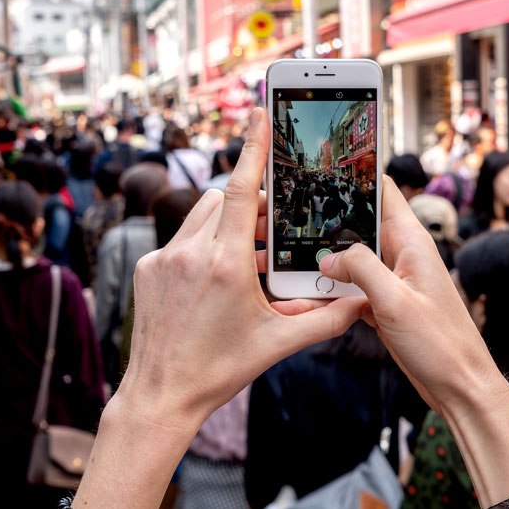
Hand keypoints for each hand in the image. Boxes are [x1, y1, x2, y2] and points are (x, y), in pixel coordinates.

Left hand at [115, 108, 364, 427]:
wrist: (160, 395)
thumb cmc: (219, 370)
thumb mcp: (277, 345)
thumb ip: (325, 320)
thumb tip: (361, 303)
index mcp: (225, 266)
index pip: (243, 191)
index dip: (253, 148)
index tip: (259, 113)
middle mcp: (190, 254)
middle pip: (226, 199)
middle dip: (252, 204)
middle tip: (274, 229)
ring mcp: (163, 259)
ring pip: (202, 214)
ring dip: (228, 222)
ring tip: (249, 254)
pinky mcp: (147, 267)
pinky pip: (182, 237)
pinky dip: (204, 243)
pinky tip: (218, 274)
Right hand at [320, 176, 508, 508]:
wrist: (459, 387)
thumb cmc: (440, 344)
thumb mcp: (395, 302)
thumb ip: (360, 269)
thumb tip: (327, 256)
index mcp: (412, 241)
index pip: (382, 189)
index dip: (355, 173)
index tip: (322, 161)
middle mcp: (402, 254)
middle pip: (358, 222)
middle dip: (327, 220)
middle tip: (289, 216)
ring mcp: (393, 279)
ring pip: (350, 257)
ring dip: (325, 260)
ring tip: (288, 258)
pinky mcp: (385, 303)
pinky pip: (351, 287)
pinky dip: (332, 291)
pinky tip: (308, 297)